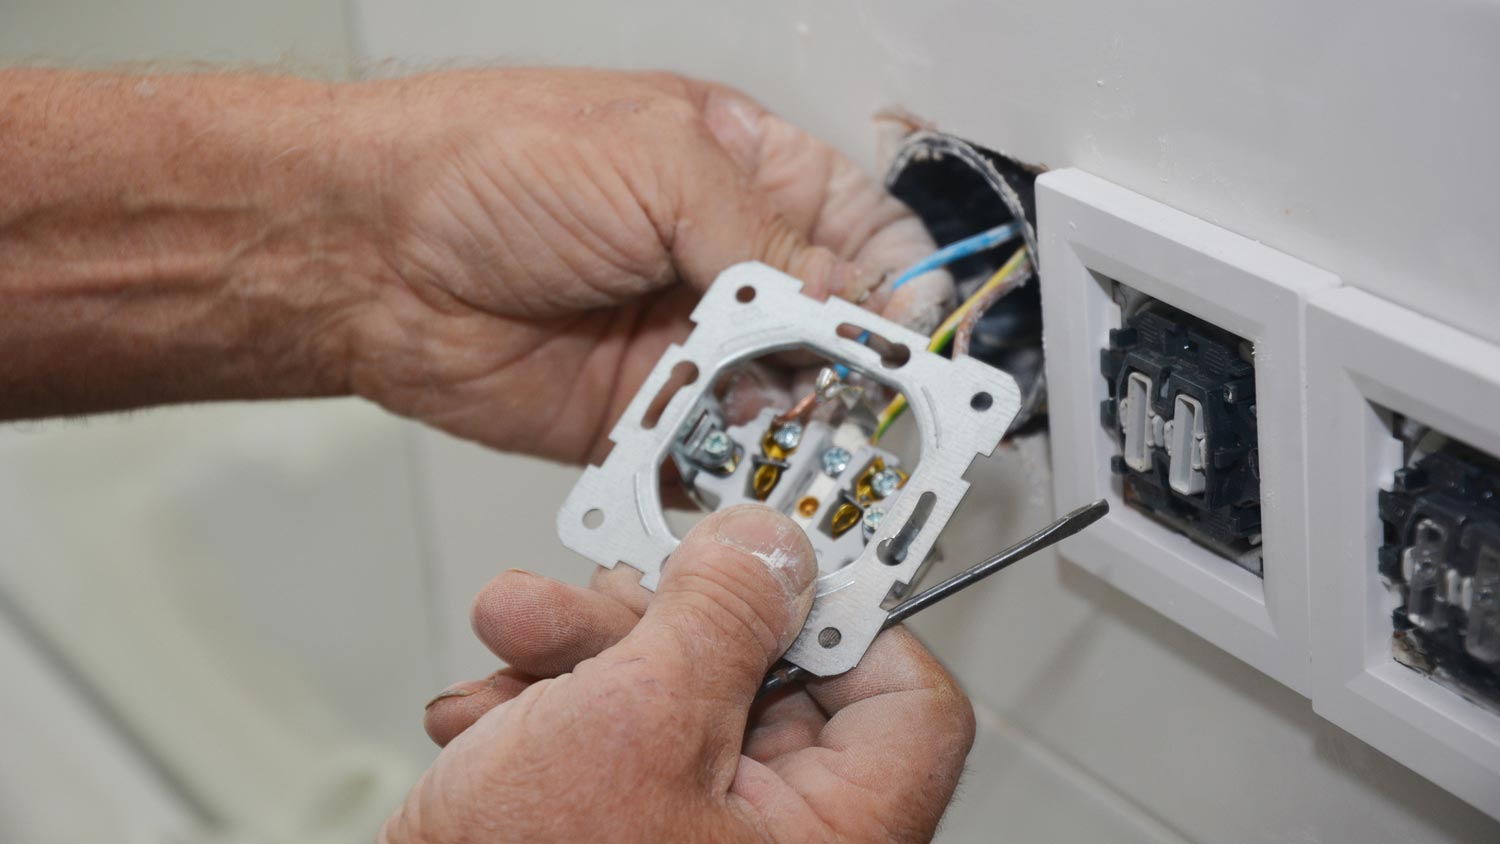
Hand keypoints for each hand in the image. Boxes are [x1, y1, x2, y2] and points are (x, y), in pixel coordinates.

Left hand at [343, 68, 948, 461]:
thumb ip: (764, 234)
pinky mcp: (639, 418)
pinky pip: (710, 457)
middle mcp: (719, 262)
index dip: (903, 285)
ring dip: (802, 430)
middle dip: (861, 372)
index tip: (921, 339)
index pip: (862, 231)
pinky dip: (734, 478)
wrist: (370, 253)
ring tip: (807, 444)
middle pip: (835, 330)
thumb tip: (849, 300)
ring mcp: (682, 346)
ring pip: (782, 403)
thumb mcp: (656, 161)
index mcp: (740, 173)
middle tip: (874, 410)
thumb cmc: (491, 163)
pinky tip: (744, 479)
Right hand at [398, 505, 974, 842]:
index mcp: (830, 842)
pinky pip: (615, 739)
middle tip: (602, 594)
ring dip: (584, 651)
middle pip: (767, 680)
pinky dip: (550, 707)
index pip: (905, 705)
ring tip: (516, 636)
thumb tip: (772, 548)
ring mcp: (695, 838)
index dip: (843, 616)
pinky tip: (488, 710)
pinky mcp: (624, 829)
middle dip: (660, 621)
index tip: (773, 560)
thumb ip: (718, 615)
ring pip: (677, 695)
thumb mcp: (633, 725)